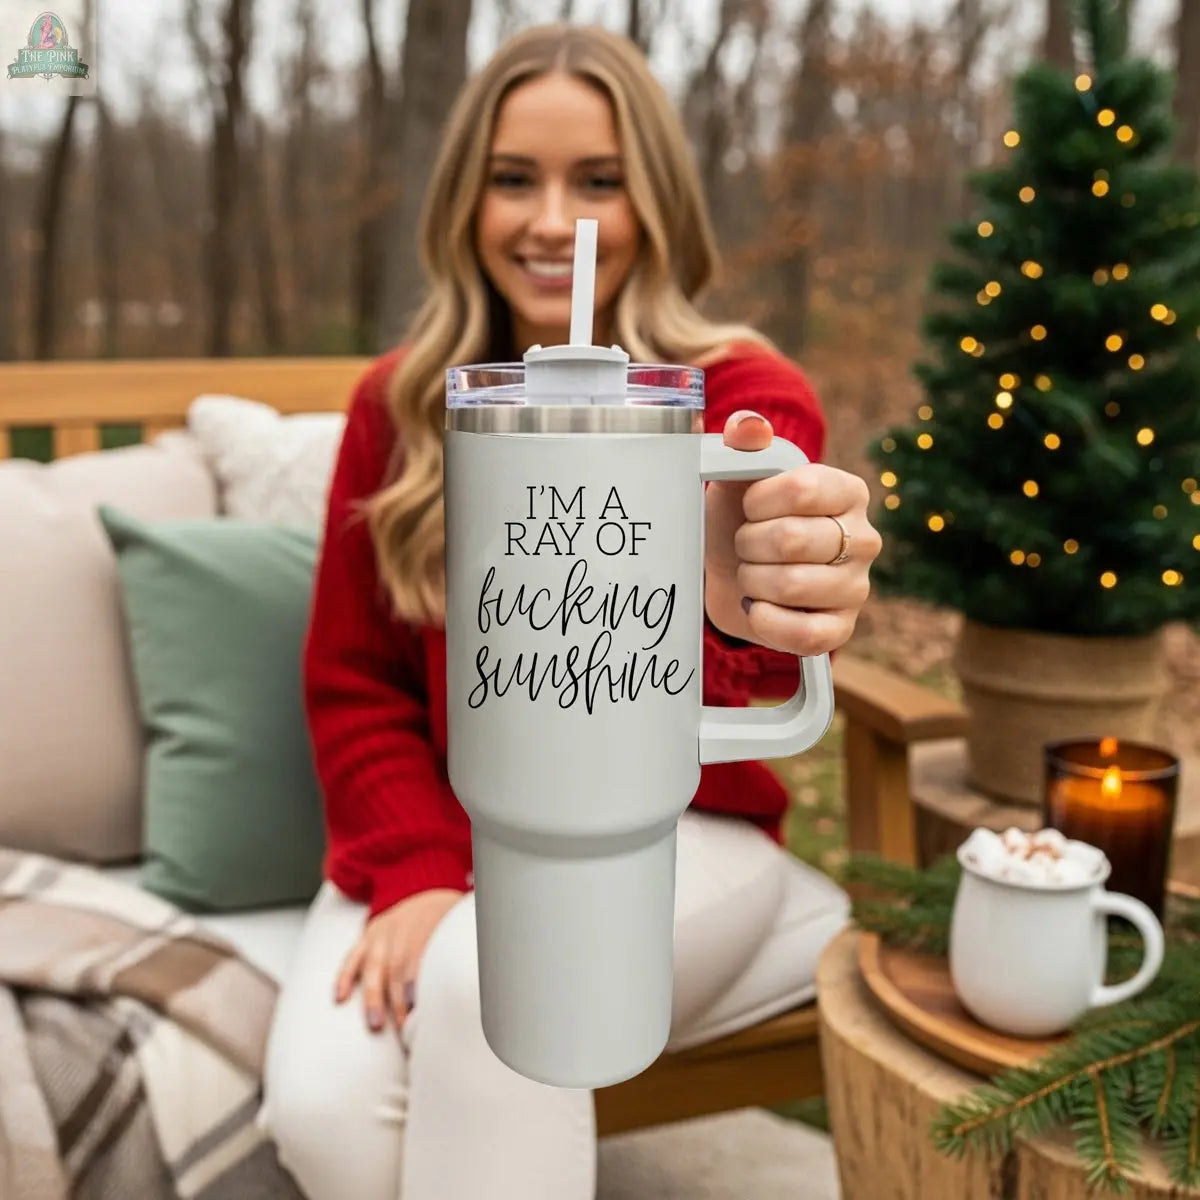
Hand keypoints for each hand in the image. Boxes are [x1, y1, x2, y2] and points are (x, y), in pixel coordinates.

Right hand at [334, 888, 463, 1032]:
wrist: (426, 890)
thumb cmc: (449, 919)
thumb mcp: (461, 922)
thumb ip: (462, 946)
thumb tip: (485, 978)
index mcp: (430, 920)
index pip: (420, 952)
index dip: (416, 979)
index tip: (418, 1007)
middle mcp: (402, 925)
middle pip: (397, 965)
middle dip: (400, 1000)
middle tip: (406, 1030)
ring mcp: (382, 931)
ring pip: (374, 965)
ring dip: (374, 996)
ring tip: (375, 1024)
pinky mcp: (367, 936)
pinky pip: (352, 957)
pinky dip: (344, 977)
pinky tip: (340, 997)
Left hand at [704, 410, 880, 655]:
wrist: (730, 574)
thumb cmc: (740, 518)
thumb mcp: (738, 474)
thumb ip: (743, 441)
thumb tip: (747, 428)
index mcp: (848, 491)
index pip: (803, 489)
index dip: (758, 501)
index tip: (747, 507)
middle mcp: (864, 538)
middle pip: (792, 540)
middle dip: (748, 544)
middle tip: (744, 545)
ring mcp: (857, 588)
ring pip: (791, 586)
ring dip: (751, 581)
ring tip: (751, 573)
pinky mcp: (841, 629)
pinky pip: (803, 634)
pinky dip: (766, 621)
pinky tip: (756, 607)